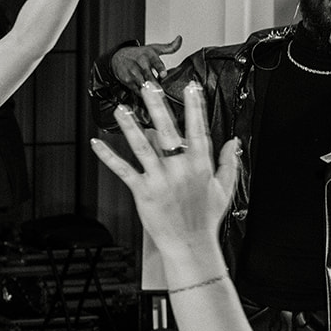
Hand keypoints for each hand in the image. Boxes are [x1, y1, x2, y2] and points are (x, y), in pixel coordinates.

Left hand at [89, 81, 241, 258]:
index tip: (190, 86)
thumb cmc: (205, 218)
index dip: (195, 106)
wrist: (190, 244)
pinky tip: (97, 143)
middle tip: (148, 86)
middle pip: (168, 130)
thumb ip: (228, 162)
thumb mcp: (224, 189)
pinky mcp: (143, 191)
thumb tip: (234, 142)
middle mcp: (180, 168)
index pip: (198, 129)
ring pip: (142, 146)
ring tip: (122, 109)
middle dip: (157, 106)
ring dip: (130, 126)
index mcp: (200, 165)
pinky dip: (108, 156)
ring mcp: (160, 179)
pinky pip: (123, 169)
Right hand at [110, 36, 182, 87]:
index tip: (163, 74)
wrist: (119, 56)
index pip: (156, 62)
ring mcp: (133, 72)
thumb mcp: (154, 48)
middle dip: (156, 84)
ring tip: (155, 93)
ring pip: (143, 84)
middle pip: (149, 77)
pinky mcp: (127, 80)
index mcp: (149, 55)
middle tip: (162, 91)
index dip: (160, 69)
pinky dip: (142, 93)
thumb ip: (170, 47)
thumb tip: (180, 38)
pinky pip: (137, 90)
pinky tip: (146, 92)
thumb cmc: (139, 54)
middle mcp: (140, 63)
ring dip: (150, 90)